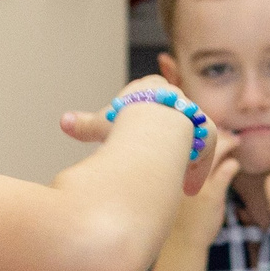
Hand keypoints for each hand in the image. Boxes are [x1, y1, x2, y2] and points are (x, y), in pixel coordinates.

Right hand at [59, 76, 221, 192]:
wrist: (152, 129)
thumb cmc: (123, 125)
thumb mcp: (102, 124)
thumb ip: (86, 124)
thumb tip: (63, 121)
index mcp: (150, 87)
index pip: (148, 95)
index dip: (141, 116)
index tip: (135, 134)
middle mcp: (174, 95)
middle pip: (167, 115)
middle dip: (164, 136)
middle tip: (156, 158)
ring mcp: (192, 111)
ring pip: (189, 132)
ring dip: (182, 153)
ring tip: (174, 173)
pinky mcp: (206, 130)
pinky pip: (203, 146)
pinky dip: (197, 165)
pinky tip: (190, 184)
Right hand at [173, 136, 240, 247]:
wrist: (182, 241)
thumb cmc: (180, 213)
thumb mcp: (177, 187)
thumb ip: (186, 167)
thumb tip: (199, 146)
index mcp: (173, 168)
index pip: (187, 137)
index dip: (202, 128)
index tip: (213, 128)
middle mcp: (183, 172)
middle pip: (202, 139)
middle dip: (219, 132)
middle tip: (229, 135)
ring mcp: (197, 183)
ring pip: (216, 151)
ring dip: (229, 143)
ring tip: (237, 142)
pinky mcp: (211, 195)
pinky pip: (226, 170)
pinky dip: (233, 164)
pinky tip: (236, 166)